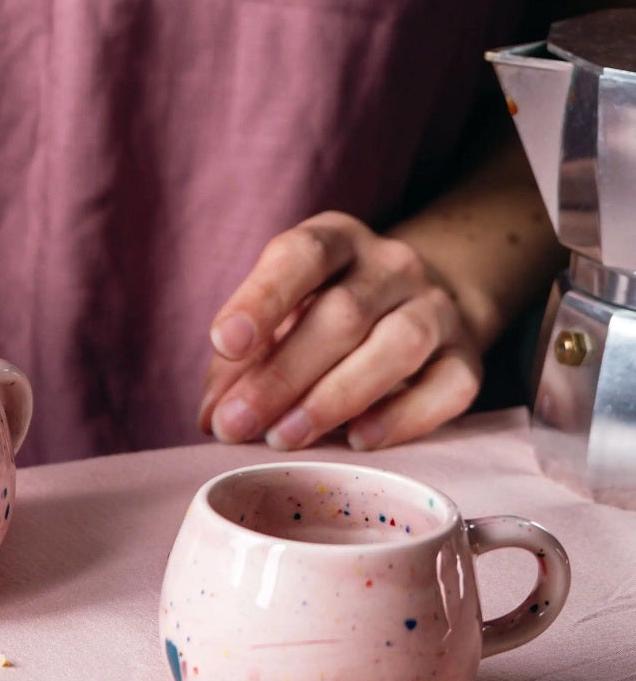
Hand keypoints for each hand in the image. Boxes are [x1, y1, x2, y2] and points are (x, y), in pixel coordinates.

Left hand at [199, 213, 482, 452]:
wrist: (423, 304)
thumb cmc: (326, 314)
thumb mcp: (281, 314)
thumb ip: (243, 359)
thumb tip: (213, 416)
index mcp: (336, 240)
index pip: (301, 255)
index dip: (261, 298)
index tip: (224, 342)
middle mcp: (392, 265)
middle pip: (342, 314)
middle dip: (282, 375)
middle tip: (236, 425)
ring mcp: (437, 308)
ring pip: (397, 346)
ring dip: (334, 398)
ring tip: (285, 438)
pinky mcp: (468, 357)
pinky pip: (448, 388)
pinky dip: (403, 418)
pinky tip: (359, 440)